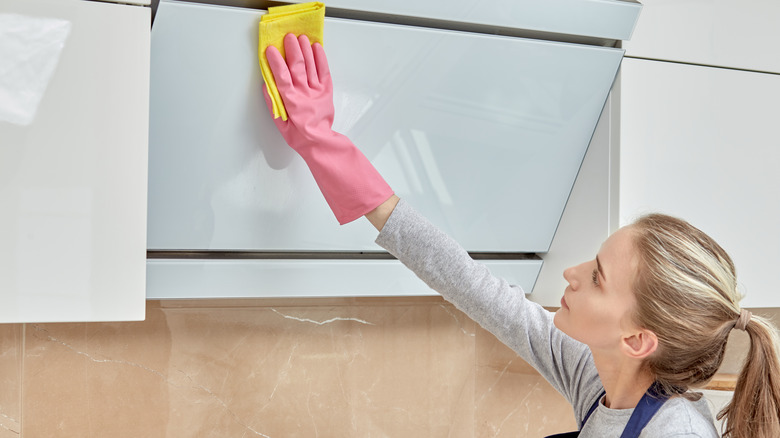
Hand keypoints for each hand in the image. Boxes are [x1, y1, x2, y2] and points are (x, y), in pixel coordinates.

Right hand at [261, 32, 393, 224]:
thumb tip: (267, 86)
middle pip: (298, 66)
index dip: (275, 62)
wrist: (319, 142)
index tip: (269, 49)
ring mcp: (317, 91)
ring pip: (311, 66)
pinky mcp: (326, 91)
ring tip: (301, 38)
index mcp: (291, 102)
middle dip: (292, 49)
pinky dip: (321, 58)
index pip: (281, 77)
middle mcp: (304, 93)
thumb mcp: (280, 124)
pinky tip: (317, 47)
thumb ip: (273, 104)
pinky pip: (324, 71)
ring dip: (305, 50)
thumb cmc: (298, 135)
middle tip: (287, 37)